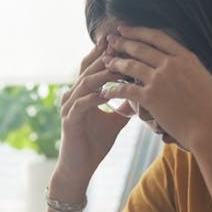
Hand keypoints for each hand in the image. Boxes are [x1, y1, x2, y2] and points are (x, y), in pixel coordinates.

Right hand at [54, 34, 132, 191]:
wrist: (79, 169)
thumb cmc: (94, 145)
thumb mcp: (115, 122)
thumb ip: (125, 106)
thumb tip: (142, 94)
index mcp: (82, 93)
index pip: (93, 67)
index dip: (105, 53)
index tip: (123, 42)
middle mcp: (73, 96)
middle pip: (87, 69)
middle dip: (103, 56)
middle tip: (119, 44)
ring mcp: (69, 108)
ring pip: (85, 83)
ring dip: (101, 74)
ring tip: (117, 65)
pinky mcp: (69, 121)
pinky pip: (81, 104)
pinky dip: (94, 97)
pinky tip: (107, 93)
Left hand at [101, 26, 211, 152]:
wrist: (209, 129)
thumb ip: (201, 72)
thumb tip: (202, 68)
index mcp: (187, 57)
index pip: (158, 37)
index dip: (139, 31)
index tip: (127, 29)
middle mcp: (171, 64)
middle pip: (141, 48)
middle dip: (122, 42)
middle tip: (110, 39)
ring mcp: (160, 79)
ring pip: (131, 65)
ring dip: (115, 62)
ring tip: (105, 60)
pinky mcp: (151, 97)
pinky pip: (126, 89)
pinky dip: (114, 89)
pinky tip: (105, 91)